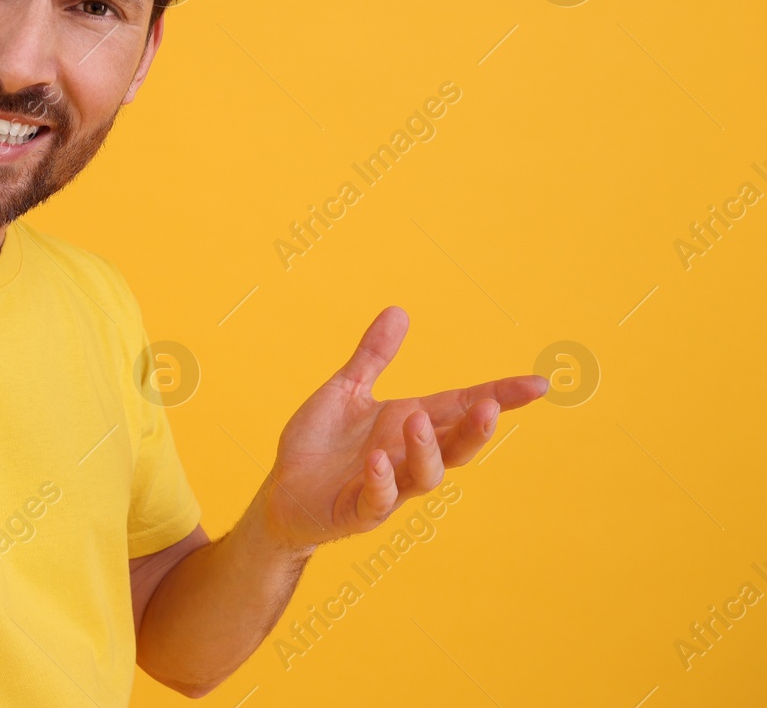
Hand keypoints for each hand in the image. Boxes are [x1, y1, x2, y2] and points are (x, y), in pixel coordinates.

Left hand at [257, 306, 547, 549]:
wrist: (284, 490)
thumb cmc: (320, 442)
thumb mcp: (346, 390)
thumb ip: (372, 356)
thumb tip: (398, 310)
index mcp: (409, 423)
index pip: (462, 407)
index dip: (501, 396)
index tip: (539, 383)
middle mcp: (408, 456)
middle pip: (456, 446)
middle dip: (477, 429)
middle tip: (491, 406)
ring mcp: (388, 487)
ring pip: (425, 476)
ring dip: (426, 449)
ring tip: (417, 419)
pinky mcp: (358, 511)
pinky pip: (378, 500)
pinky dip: (382, 481)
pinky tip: (378, 460)